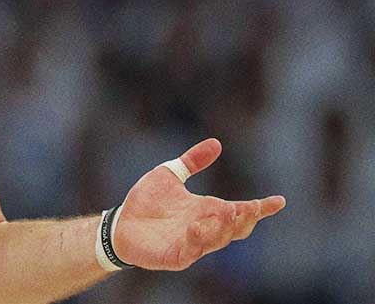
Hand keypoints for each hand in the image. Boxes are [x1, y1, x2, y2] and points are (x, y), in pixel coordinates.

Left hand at [112, 138, 284, 270]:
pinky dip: (198, 240)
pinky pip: (191, 251)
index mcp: (207, 210)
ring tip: (229, 211)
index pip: (240, 211)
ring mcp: (191, 244)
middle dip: (246, 218)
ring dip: (225, 227)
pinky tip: (197, 227)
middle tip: (251, 206)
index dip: (261, 208)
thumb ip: (192, 161)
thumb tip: (216, 143)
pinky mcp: (174, 256)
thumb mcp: (169, 174)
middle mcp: (204, 228)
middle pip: (235, 227)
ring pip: (217, 240)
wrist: (120, 224)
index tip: (279, 201)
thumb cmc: (147, 202)